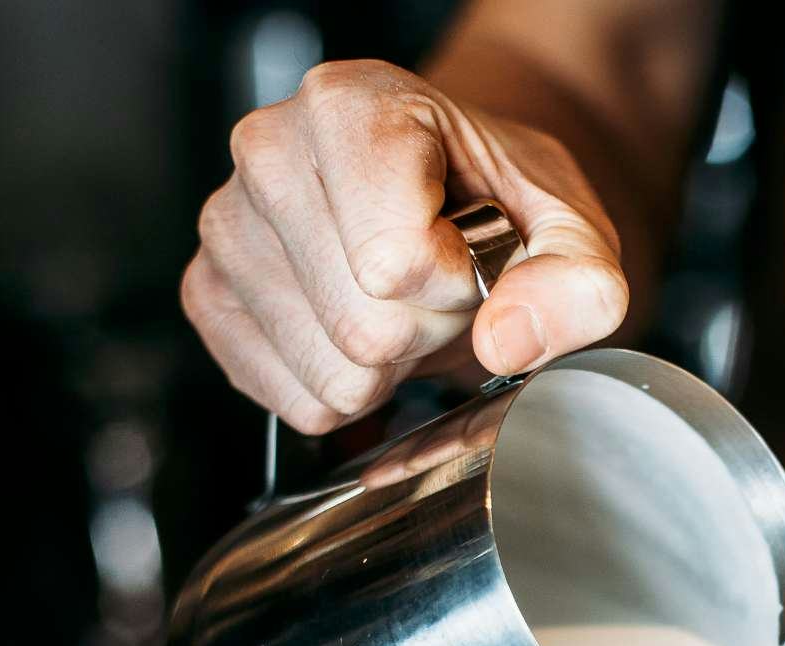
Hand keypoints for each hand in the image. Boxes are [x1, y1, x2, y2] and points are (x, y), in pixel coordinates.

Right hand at [181, 60, 627, 433]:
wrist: (454, 201)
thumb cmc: (497, 202)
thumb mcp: (573, 228)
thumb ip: (577, 279)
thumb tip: (508, 337)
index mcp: (350, 106)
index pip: (395, 261)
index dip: (456, 283)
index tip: (469, 250)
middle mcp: (269, 151)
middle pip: (364, 328)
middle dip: (424, 329)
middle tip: (438, 284)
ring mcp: (227, 227)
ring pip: (332, 373)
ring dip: (387, 363)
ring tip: (398, 299)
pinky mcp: (208, 296)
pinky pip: (293, 400)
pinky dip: (344, 388)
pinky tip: (357, 327)